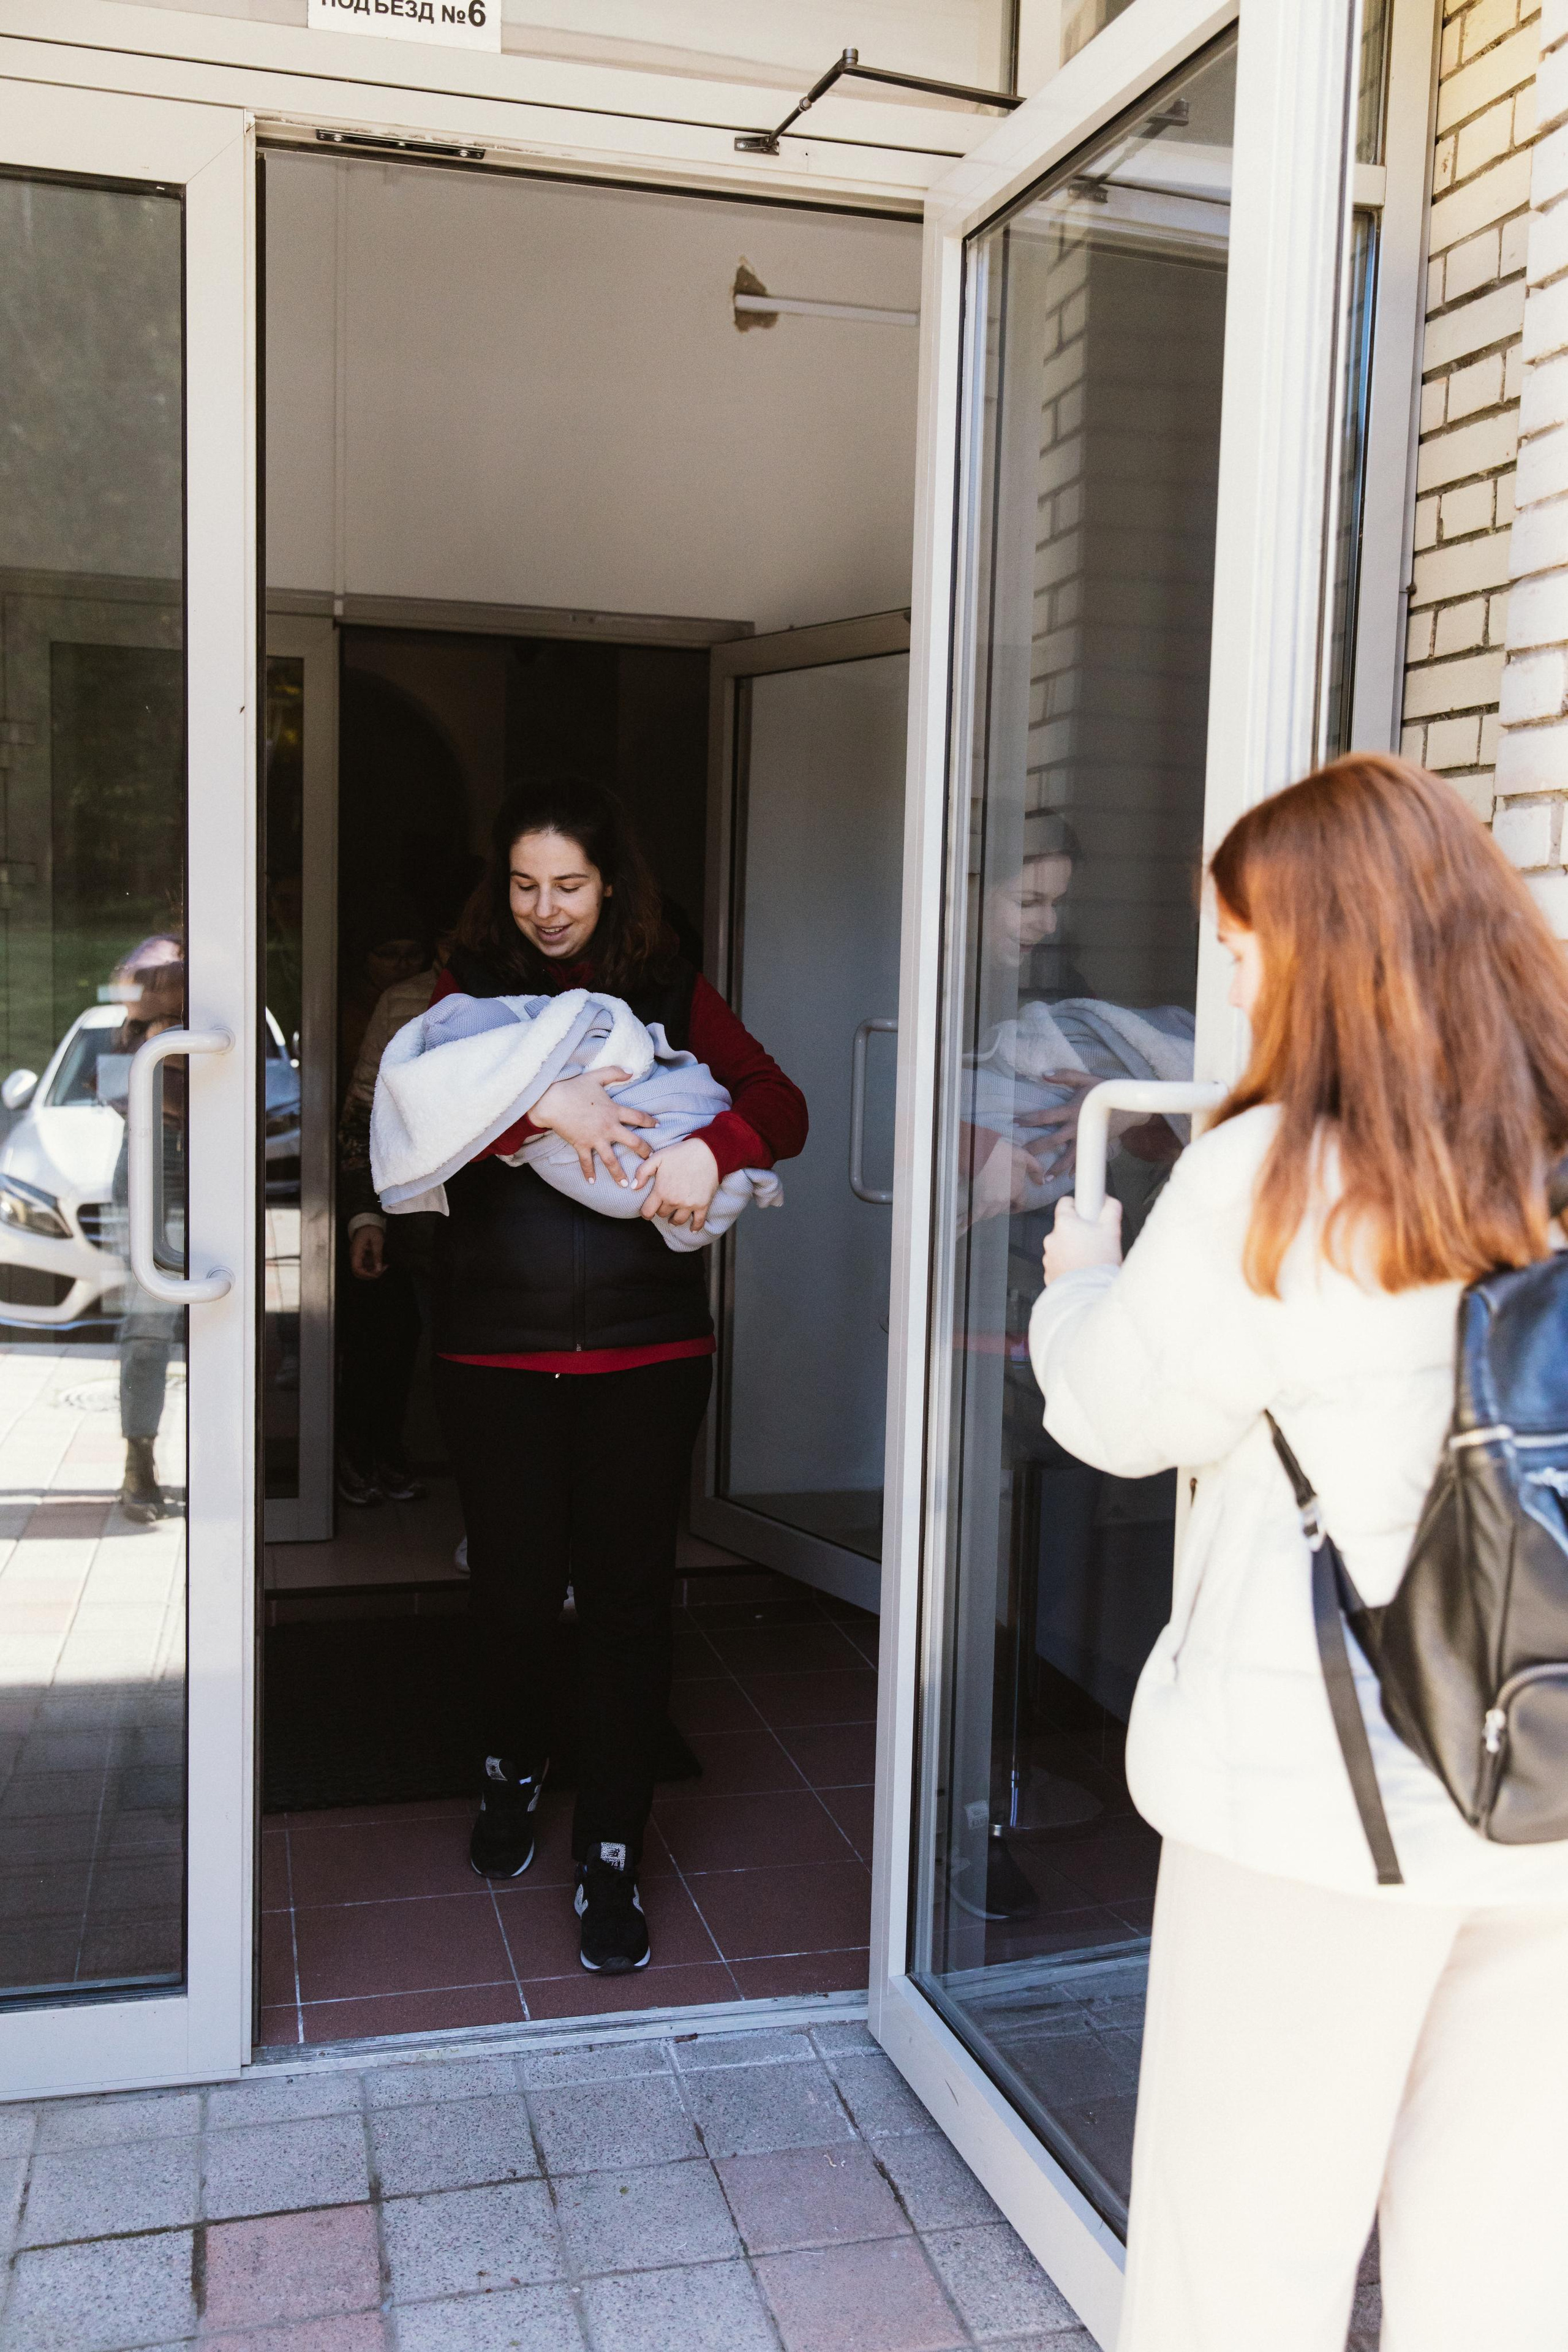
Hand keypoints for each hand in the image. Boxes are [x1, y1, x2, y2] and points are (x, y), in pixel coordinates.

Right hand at [349, 1223, 385, 1278]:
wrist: (368, 1222)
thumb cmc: (372, 1229)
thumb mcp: (377, 1241)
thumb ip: (377, 1255)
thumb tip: (378, 1269)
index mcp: (356, 1252)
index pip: (356, 1269)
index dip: (366, 1274)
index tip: (377, 1273)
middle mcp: (355, 1256)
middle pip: (358, 1272)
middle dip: (370, 1274)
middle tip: (382, 1269)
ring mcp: (358, 1256)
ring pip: (363, 1270)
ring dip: (373, 1271)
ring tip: (384, 1266)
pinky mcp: (362, 1256)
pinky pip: (366, 1266)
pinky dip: (374, 1267)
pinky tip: (382, 1263)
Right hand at [532, 1068, 655, 1185]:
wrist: (552, 1100)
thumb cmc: (573, 1087)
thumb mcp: (596, 1076)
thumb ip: (614, 1072)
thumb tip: (631, 1071)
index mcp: (614, 1111)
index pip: (638, 1117)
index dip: (650, 1121)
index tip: (658, 1126)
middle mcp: (608, 1128)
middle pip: (632, 1142)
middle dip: (644, 1151)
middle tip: (650, 1159)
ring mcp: (595, 1139)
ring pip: (611, 1160)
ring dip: (619, 1173)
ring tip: (626, 1185)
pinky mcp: (581, 1145)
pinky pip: (586, 1162)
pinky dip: (588, 1173)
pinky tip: (592, 1182)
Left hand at [636, 1138, 719, 1230]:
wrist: (708, 1152)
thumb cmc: (681, 1153)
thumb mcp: (657, 1157)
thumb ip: (642, 1172)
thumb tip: (633, 1187)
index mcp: (661, 1191)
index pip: (648, 1212)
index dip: (645, 1213)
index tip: (647, 1212)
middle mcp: (674, 1201)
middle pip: (662, 1214)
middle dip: (661, 1211)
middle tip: (664, 1205)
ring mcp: (689, 1204)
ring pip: (678, 1221)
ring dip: (674, 1220)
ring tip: (674, 1216)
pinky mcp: (703, 1204)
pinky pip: (698, 1221)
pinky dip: (695, 1227)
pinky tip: (692, 1229)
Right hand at [968, 1140, 1039, 1221]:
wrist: (983, 1150)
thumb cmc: (1003, 1152)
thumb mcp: (1024, 1156)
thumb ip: (1036, 1169)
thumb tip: (1042, 1182)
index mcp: (1017, 1189)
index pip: (1020, 1204)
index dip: (1016, 1205)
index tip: (1013, 1206)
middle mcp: (1006, 1198)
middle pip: (1003, 1209)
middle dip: (1000, 1206)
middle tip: (993, 1202)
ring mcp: (992, 1202)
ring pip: (990, 1213)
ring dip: (986, 1212)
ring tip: (981, 1209)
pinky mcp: (979, 1201)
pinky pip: (975, 1215)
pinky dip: (970, 1221)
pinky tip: (965, 1226)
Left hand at [1015, 1071, 1101, 1178]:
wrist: (1129, 1106)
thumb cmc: (1105, 1091)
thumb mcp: (1086, 1079)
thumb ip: (1066, 1075)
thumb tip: (1044, 1074)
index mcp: (1072, 1110)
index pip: (1046, 1116)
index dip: (1030, 1119)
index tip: (1015, 1123)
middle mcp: (1077, 1127)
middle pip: (1053, 1140)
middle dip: (1036, 1148)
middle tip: (1022, 1155)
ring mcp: (1086, 1139)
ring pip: (1068, 1157)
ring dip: (1057, 1168)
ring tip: (1045, 1179)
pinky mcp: (1094, 1145)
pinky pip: (1084, 1160)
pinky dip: (1077, 1169)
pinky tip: (1069, 1177)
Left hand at [1042, 1195, 1121, 1282]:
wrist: (1090, 1294)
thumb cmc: (1100, 1263)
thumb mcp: (1112, 1230)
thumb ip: (1111, 1209)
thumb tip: (1109, 1201)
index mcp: (1064, 1224)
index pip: (1065, 1203)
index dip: (1079, 1205)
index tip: (1088, 1212)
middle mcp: (1052, 1239)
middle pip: (1065, 1227)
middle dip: (1078, 1231)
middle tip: (1095, 1241)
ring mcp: (1048, 1257)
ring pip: (1061, 1246)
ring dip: (1073, 1249)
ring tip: (1090, 1259)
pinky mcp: (1049, 1274)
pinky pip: (1059, 1264)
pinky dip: (1068, 1265)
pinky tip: (1082, 1270)